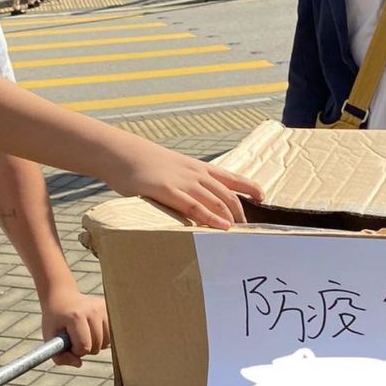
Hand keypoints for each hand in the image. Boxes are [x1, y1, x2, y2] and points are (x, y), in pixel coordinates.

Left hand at [40, 285, 109, 367]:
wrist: (62, 297)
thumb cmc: (55, 320)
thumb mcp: (50, 338)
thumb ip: (60, 357)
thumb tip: (79, 364)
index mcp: (76, 317)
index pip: (83, 346)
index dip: (75, 350)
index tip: (68, 343)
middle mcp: (92, 311)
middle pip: (97, 345)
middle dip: (86, 348)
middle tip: (76, 339)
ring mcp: (103, 308)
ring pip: (106, 342)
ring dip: (96, 344)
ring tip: (85, 334)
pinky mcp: (109, 308)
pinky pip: (111, 334)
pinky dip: (103, 338)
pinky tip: (93, 331)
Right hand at [103, 139, 263, 228]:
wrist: (122, 152)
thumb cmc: (145, 163)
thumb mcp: (172, 167)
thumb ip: (185, 180)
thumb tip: (193, 194)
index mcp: (197, 167)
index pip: (231, 177)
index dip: (249, 186)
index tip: (262, 196)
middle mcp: (195, 174)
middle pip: (227, 194)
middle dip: (241, 212)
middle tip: (249, 230)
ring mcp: (182, 182)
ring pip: (216, 201)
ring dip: (231, 218)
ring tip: (242, 233)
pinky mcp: (167, 191)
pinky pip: (194, 207)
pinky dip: (211, 218)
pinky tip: (222, 227)